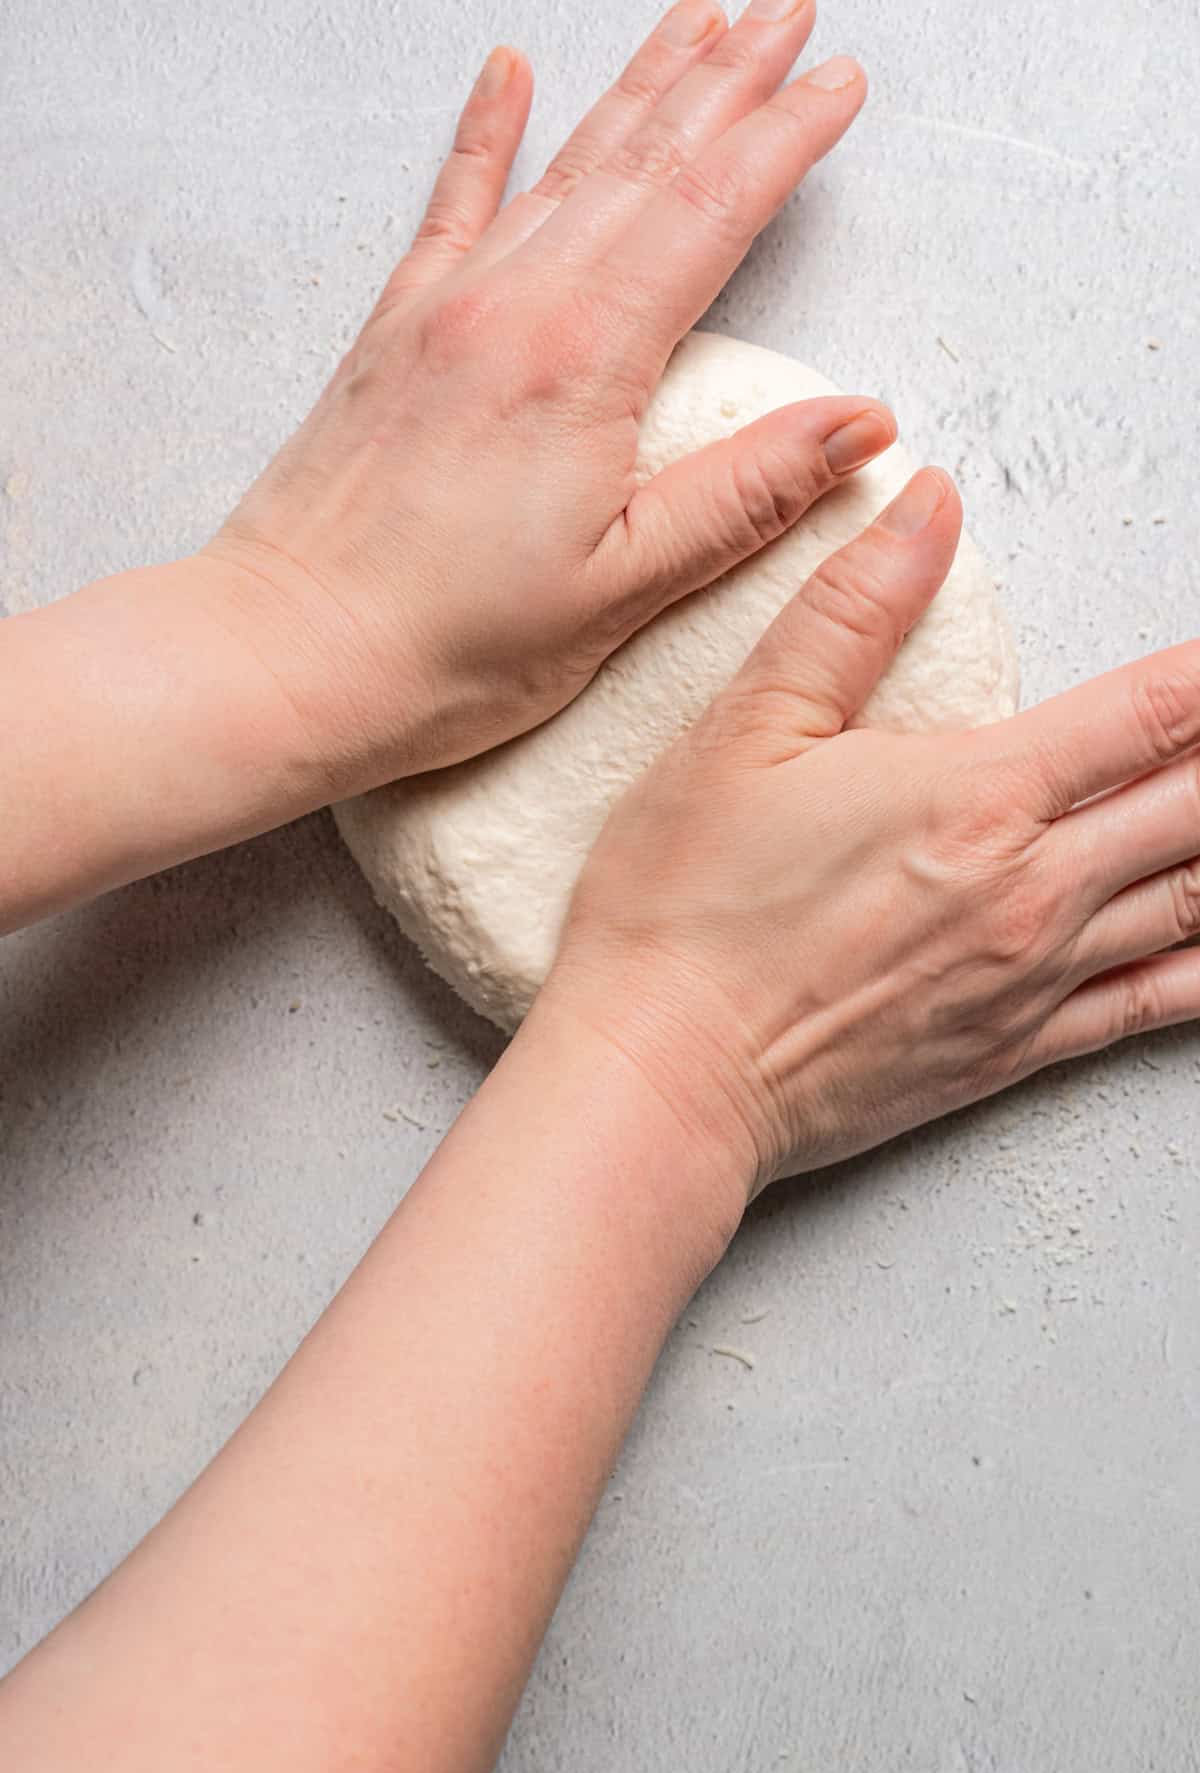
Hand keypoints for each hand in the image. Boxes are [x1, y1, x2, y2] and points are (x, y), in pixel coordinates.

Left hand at [204, 1, 887, 788]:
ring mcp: (446, 307)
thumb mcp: (623, 587)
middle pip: (644, 162)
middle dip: (726, 78)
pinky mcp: (394, 331)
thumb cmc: (445, 645)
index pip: (711, 214)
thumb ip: (746, 495)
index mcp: (583, 363)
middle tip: (786, 9)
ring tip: (693, 20)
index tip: (837, 81)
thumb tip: (863, 423)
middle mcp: (513, 306)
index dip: (783, 138)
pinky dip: (485, 132)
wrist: (288, 655)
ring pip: (564, 165)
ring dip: (638, 88)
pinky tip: (506, 72)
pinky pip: (451, 202)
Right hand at [550, 465, 1199, 1209]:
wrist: (663, 1075)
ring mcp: (1032, 977)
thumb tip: (928, 506)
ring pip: (1196, 901)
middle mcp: (1030, 889)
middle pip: (1197, 803)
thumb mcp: (745, 732)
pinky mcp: (1016, 1052)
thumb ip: (850, 612)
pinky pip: (1156, 1006)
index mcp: (974, 796)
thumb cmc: (684, 911)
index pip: (1151, 710)